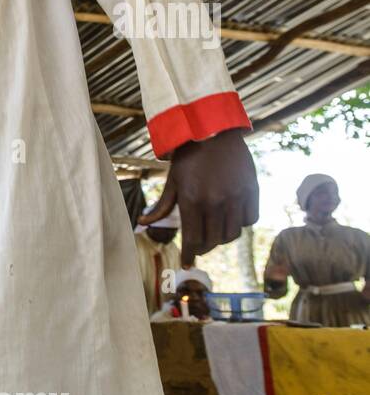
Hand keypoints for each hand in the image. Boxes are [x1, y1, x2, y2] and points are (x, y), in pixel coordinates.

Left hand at [140, 129, 257, 257]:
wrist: (213, 131)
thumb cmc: (188, 158)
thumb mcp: (172, 181)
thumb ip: (162, 206)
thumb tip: (143, 223)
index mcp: (191, 201)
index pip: (192, 240)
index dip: (189, 255)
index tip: (187, 264)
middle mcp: (215, 202)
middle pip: (213, 241)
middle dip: (203, 248)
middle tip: (198, 247)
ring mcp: (235, 197)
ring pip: (232, 234)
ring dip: (222, 238)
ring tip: (214, 233)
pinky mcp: (252, 190)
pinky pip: (249, 220)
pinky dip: (240, 224)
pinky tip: (230, 218)